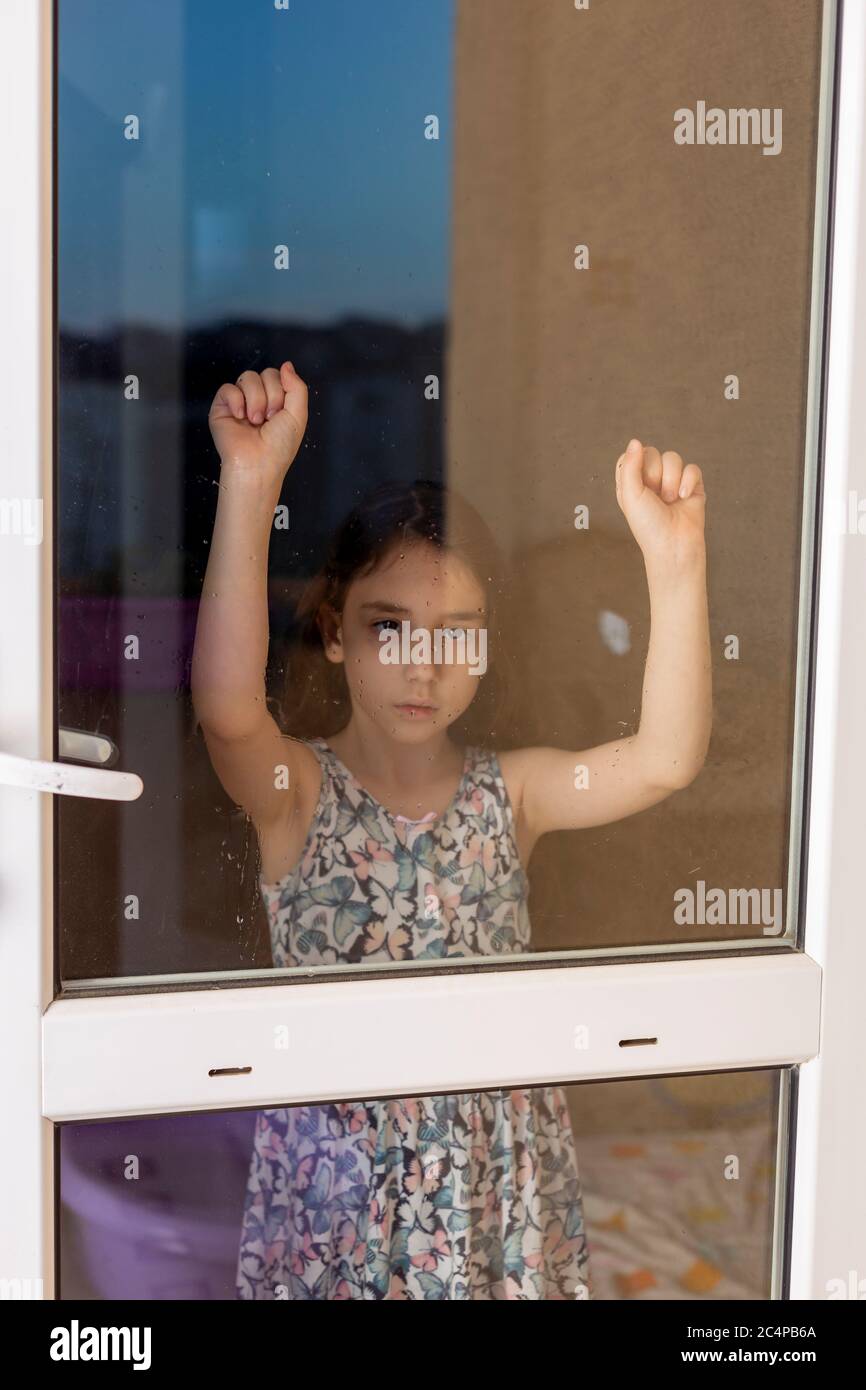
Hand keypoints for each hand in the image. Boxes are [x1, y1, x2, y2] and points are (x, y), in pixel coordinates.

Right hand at [208, 362, 307, 481]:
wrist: (258, 464)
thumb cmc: (278, 448)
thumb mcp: (299, 415)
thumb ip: (297, 386)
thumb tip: (287, 364)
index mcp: (276, 402)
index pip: (278, 376)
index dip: (282, 390)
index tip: (281, 414)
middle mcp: (258, 400)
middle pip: (265, 373)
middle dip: (271, 396)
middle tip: (269, 419)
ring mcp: (240, 403)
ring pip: (247, 377)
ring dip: (256, 400)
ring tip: (255, 421)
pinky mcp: (222, 408)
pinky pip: (228, 388)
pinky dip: (236, 401)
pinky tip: (240, 417)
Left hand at [615, 438, 705, 568]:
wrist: (674, 545)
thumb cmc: (648, 525)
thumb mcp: (630, 495)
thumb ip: (630, 466)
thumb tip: (635, 440)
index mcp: (632, 482)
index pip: (632, 454)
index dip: (636, 464)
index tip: (638, 484)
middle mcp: (651, 480)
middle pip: (653, 452)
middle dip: (654, 474)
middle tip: (655, 496)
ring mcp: (673, 481)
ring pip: (673, 458)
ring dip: (671, 480)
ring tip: (670, 500)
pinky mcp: (693, 486)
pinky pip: (692, 468)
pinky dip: (689, 482)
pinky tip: (684, 498)